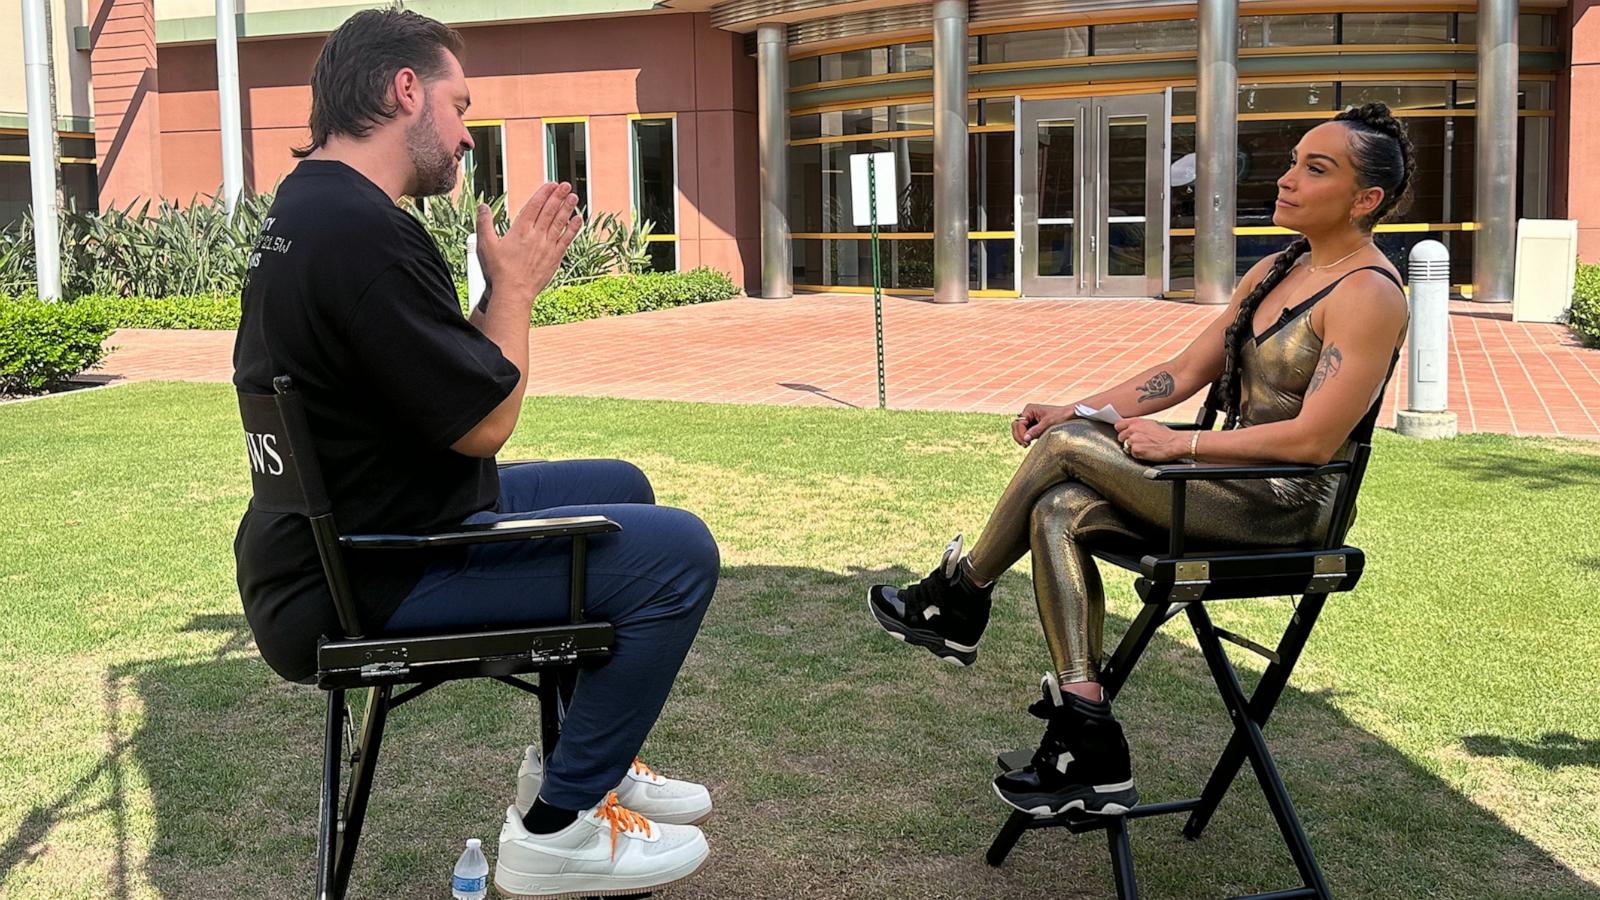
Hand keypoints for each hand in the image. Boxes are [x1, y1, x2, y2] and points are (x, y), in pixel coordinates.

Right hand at [474, 182, 581, 306]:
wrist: (514, 292)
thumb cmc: (499, 271)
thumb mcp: (486, 245)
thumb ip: (484, 223)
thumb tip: (483, 206)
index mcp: (520, 230)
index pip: (535, 205)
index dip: (544, 193)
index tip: (551, 184)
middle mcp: (536, 235)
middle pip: (550, 211)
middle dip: (558, 196)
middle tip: (566, 185)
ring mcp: (547, 246)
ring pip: (560, 222)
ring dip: (567, 208)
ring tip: (574, 197)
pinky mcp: (555, 258)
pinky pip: (566, 239)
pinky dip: (572, 229)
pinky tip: (577, 220)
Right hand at [1013, 403, 1072, 446]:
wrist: (1070, 415)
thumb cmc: (1060, 416)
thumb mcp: (1048, 423)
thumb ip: (1036, 430)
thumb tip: (1025, 438)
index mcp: (1029, 409)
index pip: (1018, 423)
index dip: (1020, 433)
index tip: (1026, 441)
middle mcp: (1028, 414)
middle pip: (1016, 426)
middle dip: (1019, 436)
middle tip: (1025, 445)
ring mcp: (1030, 420)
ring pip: (1019, 430)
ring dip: (1021, 438)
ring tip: (1026, 445)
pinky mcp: (1034, 425)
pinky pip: (1025, 432)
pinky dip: (1026, 438)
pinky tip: (1029, 443)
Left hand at [1113, 418, 1185, 461]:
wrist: (1174, 443)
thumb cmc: (1166, 435)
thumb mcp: (1150, 424)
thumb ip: (1138, 425)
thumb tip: (1131, 428)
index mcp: (1136, 421)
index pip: (1118, 425)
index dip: (1122, 430)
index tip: (1124, 433)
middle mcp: (1133, 430)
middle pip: (1120, 437)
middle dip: (1127, 440)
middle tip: (1138, 442)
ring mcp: (1133, 440)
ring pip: (1126, 446)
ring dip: (1133, 448)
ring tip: (1144, 447)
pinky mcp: (1136, 450)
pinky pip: (1132, 454)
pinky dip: (1138, 454)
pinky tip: (1147, 452)